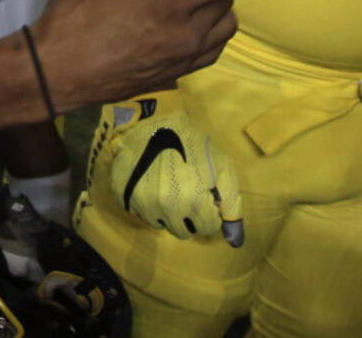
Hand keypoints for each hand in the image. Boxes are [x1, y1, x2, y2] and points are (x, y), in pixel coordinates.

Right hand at [32, 0, 309, 113]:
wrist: (53, 74)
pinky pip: (209, 49)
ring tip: (167, 5)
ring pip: (224, 27)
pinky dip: (204, 32)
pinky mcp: (174, 77)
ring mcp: (183, 59)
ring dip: (212, 9)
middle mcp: (187, 32)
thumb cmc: (71, 15)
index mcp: (171, 0)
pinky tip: (170, 28)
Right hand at [108, 89, 243, 245]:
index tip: (206, 196)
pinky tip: (155, 184)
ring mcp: (144, 203)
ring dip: (170, 213)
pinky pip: (143, 215)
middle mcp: (167, 207)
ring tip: (172, 187)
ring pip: (163, 226)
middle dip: (190, 216)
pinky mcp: (126, 197)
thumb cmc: (194, 143)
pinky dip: (151, 206)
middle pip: (184, 232)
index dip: (210, 212)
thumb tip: (235, 241)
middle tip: (188, 191)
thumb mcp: (222, 166)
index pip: (207, 228)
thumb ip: (231, 205)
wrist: (154, 120)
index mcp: (193, 201)